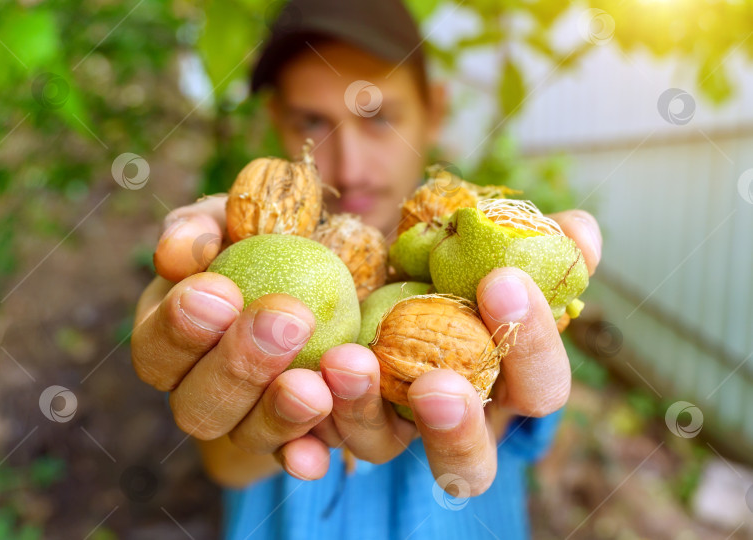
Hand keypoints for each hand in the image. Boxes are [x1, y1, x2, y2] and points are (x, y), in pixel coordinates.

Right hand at [131, 195, 336, 480]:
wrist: (340, 266)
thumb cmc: (272, 237)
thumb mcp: (236, 218)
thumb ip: (201, 228)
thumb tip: (176, 255)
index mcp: (173, 340)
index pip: (156, 351)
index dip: (180, 330)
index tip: (221, 292)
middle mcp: (204, 393)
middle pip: (198, 408)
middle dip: (239, 366)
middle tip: (287, 320)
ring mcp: (252, 423)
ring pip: (249, 438)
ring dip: (279, 414)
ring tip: (315, 383)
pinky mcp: (305, 438)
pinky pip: (303, 459)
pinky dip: (310, 457)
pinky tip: (321, 452)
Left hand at [307, 209, 601, 495]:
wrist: (372, 289)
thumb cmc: (451, 280)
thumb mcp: (489, 257)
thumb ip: (537, 247)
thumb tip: (580, 228)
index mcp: (504, 388)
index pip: (539, 388)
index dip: (530, 344)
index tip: (501, 281)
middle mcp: (451, 425)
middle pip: (468, 461)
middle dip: (454, 426)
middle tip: (435, 384)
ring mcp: (389, 431)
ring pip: (380, 447)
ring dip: (362, 411)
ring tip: (344, 361)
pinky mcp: (332, 425)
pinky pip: (317, 448)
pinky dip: (304, 447)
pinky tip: (293, 439)